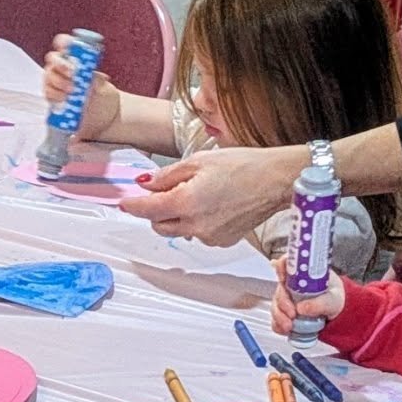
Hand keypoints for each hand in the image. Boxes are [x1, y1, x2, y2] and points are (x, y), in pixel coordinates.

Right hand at [40, 35, 118, 141]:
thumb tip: (96, 77)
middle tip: (72, 74)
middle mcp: (63, 69)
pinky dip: (54, 95)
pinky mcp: (53, 97)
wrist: (102, 119)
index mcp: (76, 59)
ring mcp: (56, 82)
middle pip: (53, 59)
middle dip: (61, 65)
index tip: (67, 47)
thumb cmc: (104, 98)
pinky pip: (47, 92)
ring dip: (58, 82)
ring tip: (72, 91)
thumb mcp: (106, 88)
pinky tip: (64, 99)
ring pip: (48, 76)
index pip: (64, 44)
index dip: (63, 42)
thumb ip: (99, 81)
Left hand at [119, 143, 300, 242]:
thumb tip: (146, 184)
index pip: (147, 210)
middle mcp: (196, 225)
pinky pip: (199, 233)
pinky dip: (197, 222)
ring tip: (197, 194)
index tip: (126, 201)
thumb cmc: (243, 166)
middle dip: (156, 211)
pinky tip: (213, 205)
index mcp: (187, 202)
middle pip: (160, 225)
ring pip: (179, 231)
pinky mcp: (223, 241)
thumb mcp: (199, 161)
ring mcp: (210, 236)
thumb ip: (168, 175)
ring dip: (178, 216)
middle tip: (165, 191)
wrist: (276, 181)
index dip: (133, 205)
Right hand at [270, 257, 344, 336]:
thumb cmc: (335, 298)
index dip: (282, 266)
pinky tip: (285, 329)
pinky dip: (278, 324)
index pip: (288, 262)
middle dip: (282, 301)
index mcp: (303, 273)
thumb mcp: (333, 299)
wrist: (337, 313)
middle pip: (279, 287)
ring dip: (279, 316)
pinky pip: (275, 317)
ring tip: (289, 325)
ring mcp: (286, 298)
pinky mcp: (285, 312)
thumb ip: (320, 303)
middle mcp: (292, 283)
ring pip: (276, 303)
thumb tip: (302, 308)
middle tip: (292, 313)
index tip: (283, 278)